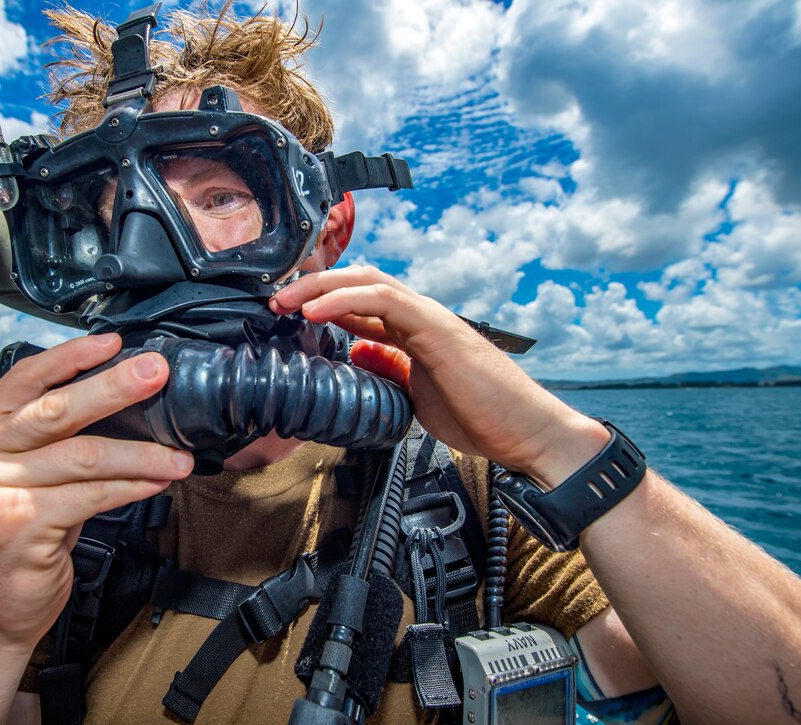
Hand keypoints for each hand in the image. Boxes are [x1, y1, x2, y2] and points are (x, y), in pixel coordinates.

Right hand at [0, 334, 194, 653]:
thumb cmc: (12, 541)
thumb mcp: (18, 480)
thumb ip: (48, 444)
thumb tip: (119, 404)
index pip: (22, 380)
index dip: (70, 357)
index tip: (113, 342)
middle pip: (56, 410)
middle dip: (115, 387)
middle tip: (156, 373)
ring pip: (83, 455)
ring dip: (141, 452)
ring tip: (178, 454)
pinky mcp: (17, 523)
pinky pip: (91, 495)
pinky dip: (132, 485)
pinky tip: (156, 481)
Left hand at [271, 266, 608, 484]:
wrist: (528, 434)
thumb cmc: (482, 417)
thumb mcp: (417, 394)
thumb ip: (389, 369)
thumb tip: (357, 353)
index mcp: (414, 333)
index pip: (360, 303)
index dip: (320, 301)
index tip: (283, 311)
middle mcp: (420, 318)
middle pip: (359, 282)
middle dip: (312, 285)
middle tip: (273, 299)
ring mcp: (430, 319)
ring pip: (369, 281)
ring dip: (320, 286)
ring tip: (283, 298)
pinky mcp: (437, 329)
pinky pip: (386, 301)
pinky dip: (345, 300)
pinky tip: (314, 311)